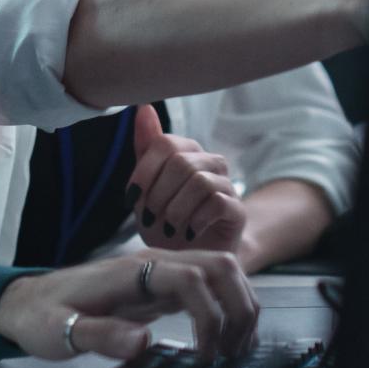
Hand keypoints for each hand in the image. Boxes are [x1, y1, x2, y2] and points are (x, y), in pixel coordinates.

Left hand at [0, 248, 258, 362]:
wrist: (28, 302)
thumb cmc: (42, 317)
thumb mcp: (60, 332)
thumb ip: (100, 335)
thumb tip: (143, 342)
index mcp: (132, 271)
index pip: (191, 276)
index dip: (209, 315)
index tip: (206, 355)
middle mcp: (153, 264)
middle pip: (219, 265)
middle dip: (238, 307)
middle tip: (233, 353)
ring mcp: (160, 272)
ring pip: (221, 271)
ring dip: (239, 306)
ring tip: (235, 349)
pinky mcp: (162, 286)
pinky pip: (209, 286)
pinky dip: (228, 308)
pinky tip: (225, 339)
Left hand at [124, 105, 246, 256]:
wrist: (191, 261)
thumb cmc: (166, 223)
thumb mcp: (145, 190)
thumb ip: (145, 149)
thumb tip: (143, 106)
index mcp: (186, 152)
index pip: (165, 143)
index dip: (144, 171)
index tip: (131, 198)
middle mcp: (209, 162)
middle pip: (180, 162)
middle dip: (158, 194)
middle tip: (149, 218)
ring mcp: (227, 185)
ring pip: (199, 181)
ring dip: (175, 209)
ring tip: (168, 228)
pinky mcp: (237, 209)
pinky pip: (217, 202)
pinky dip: (195, 220)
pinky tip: (187, 233)